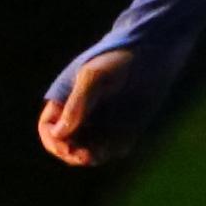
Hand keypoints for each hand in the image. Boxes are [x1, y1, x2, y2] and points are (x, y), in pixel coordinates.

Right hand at [35, 48, 132, 166]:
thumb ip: (78, 104)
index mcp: (67, 99)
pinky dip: (114, 150)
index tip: (67, 147)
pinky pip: (114, 147)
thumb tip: (59, 133)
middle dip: (73, 154)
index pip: (49, 128)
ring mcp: (104, 120)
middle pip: (67, 144)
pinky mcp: (126, 126)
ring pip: (90, 149)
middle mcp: (83, 113)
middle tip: (87, 156)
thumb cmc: (119, 58)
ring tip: (103, 153)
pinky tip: (124, 143)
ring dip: (93, 156)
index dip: (54, 141)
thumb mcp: (95, 78)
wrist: (155, 49)